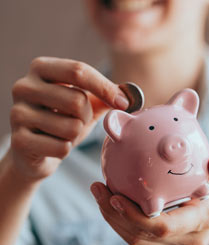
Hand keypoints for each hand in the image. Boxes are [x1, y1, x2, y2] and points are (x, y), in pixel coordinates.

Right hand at [9, 57, 128, 180]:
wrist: (34, 151)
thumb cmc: (64, 120)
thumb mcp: (87, 102)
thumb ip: (107, 95)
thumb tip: (131, 96)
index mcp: (42, 68)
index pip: (79, 71)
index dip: (105, 88)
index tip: (124, 103)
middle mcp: (24, 86)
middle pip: (77, 100)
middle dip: (87, 117)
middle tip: (77, 121)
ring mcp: (16, 113)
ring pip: (71, 127)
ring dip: (76, 135)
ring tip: (62, 133)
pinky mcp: (18, 141)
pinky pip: (61, 148)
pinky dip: (65, 150)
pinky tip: (52, 146)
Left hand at [91, 155, 208, 244]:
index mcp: (202, 220)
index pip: (165, 227)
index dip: (136, 217)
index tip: (116, 197)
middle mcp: (188, 239)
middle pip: (142, 236)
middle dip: (115, 216)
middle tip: (98, 188)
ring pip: (136, 240)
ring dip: (113, 219)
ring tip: (99, 192)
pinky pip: (139, 237)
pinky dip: (122, 221)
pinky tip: (111, 200)